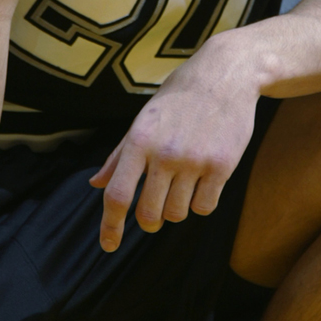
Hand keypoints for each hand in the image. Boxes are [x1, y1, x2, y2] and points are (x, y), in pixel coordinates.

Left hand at [90, 43, 259, 252]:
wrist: (225, 75)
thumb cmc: (179, 98)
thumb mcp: (143, 119)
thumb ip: (118, 154)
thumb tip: (95, 184)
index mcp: (138, 140)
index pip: (118, 194)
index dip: (110, 226)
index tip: (108, 245)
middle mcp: (164, 153)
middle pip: (149, 214)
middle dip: (149, 221)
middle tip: (154, 213)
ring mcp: (194, 161)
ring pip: (177, 213)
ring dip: (177, 208)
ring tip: (183, 184)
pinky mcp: (221, 166)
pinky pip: (205, 207)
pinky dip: (201, 202)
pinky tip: (204, 182)